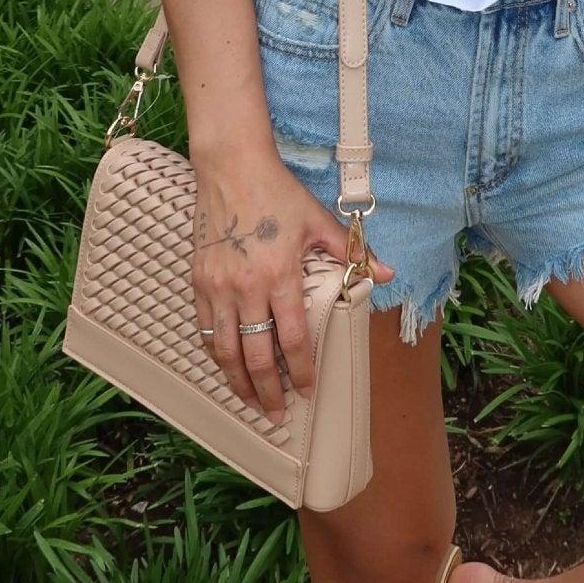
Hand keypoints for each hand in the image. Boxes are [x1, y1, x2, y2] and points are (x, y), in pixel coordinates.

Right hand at [190, 148, 394, 420]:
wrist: (230, 167)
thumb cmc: (278, 193)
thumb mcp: (320, 221)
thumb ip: (351, 253)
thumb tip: (385, 275)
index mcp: (281, 275)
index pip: (294, 339)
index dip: (302, 371)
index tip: (308, 393)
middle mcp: (247, 288)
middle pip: (256, 356)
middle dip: (269, 392)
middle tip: (279, 415)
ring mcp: (218, 287)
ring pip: (226, 351)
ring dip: (239, 383)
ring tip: (252, 404)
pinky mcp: (199, 281)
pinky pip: (207, 330)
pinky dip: (217, 355)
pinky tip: (227, 368)